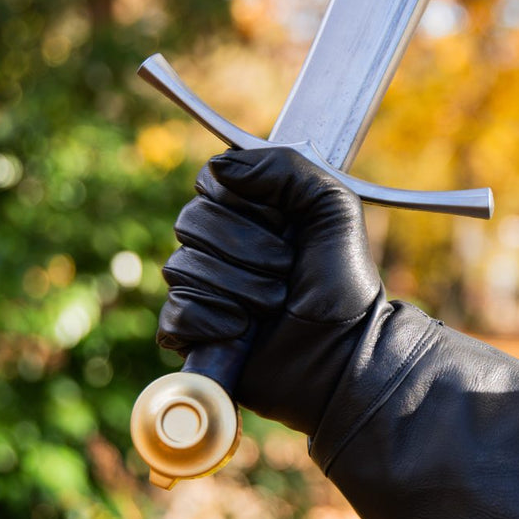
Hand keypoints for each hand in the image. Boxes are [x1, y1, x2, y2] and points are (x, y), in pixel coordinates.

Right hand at [157, 145, 383, 434]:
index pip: (210, 182)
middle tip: (285, 271)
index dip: (243, 203)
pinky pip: (175, 314)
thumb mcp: (333, 208)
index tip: (282, 224)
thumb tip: (220, 167)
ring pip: (183, 268)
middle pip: (191, 222)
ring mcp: (204, 288)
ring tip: (273, 304)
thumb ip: (287, 169)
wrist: (344, 352)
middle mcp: (221, 245)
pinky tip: (242, 329)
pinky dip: (212, 320)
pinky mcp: (194, 333)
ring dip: (239, 288)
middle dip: (246, 249)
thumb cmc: (343, 282)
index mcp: (251, 211)